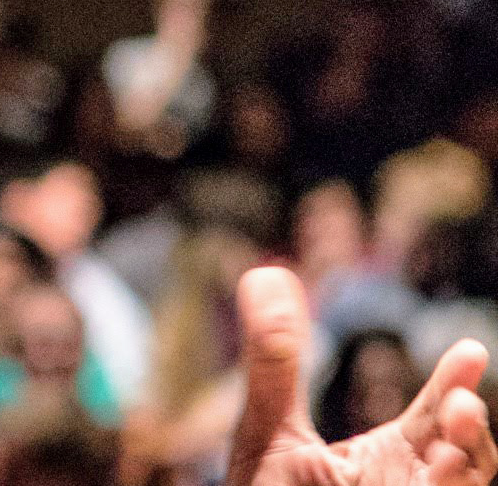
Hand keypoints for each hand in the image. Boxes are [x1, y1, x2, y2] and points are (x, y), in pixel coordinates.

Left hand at [227, 266, 496, 485]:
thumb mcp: (269, 426)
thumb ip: (275, 359)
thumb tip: (266, 273)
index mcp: (391, 460)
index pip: (437, 418)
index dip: (456, 383)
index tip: (468, 350)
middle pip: (465, 457)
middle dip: (473, 430)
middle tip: (462, 403)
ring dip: (467, 469)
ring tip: (450, 442)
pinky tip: (434, 477)